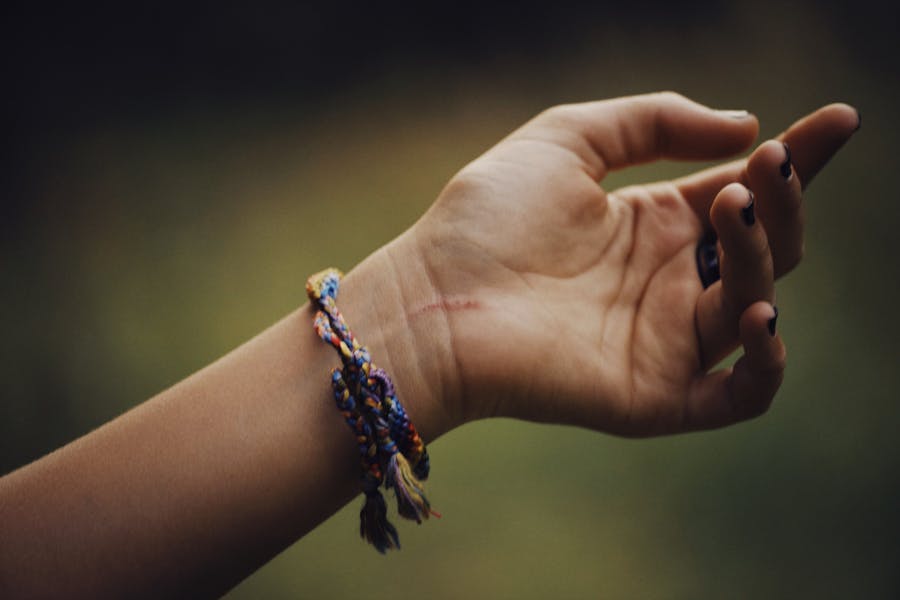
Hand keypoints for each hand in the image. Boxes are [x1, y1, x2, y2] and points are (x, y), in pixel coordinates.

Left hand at [394, 92, 856, 436]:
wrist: (432, 299)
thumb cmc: (486, 219)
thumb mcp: (568, 138)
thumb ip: (653, 121)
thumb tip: (745, 128)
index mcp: (652, 225)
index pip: (745, 192)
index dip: (797, 158)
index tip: (840, 121)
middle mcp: (667, 283)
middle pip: (765, 246)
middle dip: (781, 200)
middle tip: (762, 167)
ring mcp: (664, 342)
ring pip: (755, 304)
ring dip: (762, 253)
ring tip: (728, 208)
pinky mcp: (654, 396)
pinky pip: (738, 395)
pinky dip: (765, 362)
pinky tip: (757, 314)